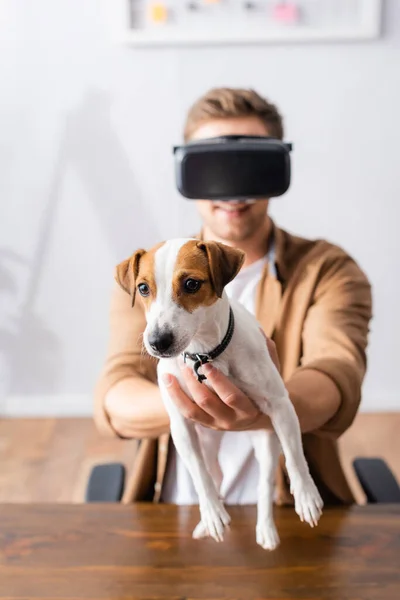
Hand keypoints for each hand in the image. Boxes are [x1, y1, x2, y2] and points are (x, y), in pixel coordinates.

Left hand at [162, 333, 278, 431]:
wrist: (264, 417)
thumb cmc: (266, 389)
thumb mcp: (273, 373)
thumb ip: (267, 354)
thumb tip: (258, 332)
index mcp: (249, 409)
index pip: (231, 397)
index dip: (217, 381)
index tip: (207, 363)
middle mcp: (232, 420)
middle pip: (208, 402)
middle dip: (194, 381)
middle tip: (185, 361)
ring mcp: (217, 424)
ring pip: (192, 411)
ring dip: (178, 392)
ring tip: (168, 374)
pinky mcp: (206, 425)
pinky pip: (187, 414)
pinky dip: (176, 399)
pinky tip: (168, 382)